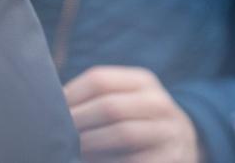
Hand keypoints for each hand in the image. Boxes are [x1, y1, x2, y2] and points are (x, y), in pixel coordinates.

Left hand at [64, 65, 201, 162]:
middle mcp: (159, 103)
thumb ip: (94, 97)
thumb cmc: (136, 119)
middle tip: (58, 134)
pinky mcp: (170, 159)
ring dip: (91, 144)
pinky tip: (93, 162)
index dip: (71, 95)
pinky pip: (133, 161)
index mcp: (143, 81)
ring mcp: (168, 132)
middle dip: (79, 122)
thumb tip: (52, 104)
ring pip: (123, 134)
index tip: (52, 110)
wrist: (183, 143)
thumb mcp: (124, 98)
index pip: (99, 80)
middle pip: (110, 107)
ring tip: (72, 149)